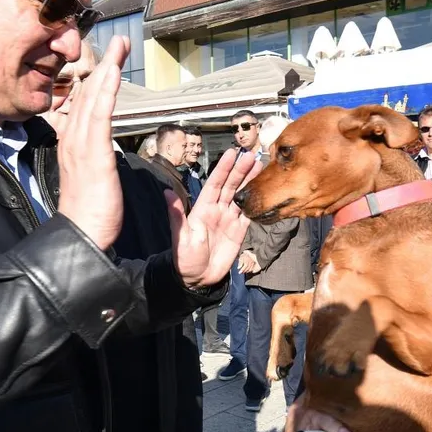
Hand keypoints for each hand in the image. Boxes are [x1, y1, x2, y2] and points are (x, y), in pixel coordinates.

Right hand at [55, 36, 128, 250]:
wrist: (82, 234)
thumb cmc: (91, 212)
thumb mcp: (93, 176)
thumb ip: (96, 157)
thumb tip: (103, 150)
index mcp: (74, 143)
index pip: (86, 104)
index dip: (98, 80)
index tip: (111, 60)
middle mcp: (73, 139)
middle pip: (88, 93)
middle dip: (104, 65)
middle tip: (119, 42)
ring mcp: (81, 145)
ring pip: (93, 99)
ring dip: (107, 70)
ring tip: (119, 48)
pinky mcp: (92, 154)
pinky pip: (98, 117)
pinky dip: (104, 93)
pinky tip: (112, 74)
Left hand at [165, 148, 259, 287]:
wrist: (198, 278)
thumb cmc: (185, 258)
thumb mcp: (181, 237)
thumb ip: (177, 215)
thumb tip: (167, 192)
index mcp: (203, 208)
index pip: (215, 183)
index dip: (223, 168)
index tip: (232, 153)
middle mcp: (217, 210)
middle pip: (231, 186)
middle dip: (241, 171)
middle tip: (252, 156)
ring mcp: (229, 220)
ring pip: (242, 196)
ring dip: (250, 182)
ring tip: (260, 167)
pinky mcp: (239, 231)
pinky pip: (249, 214)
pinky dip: (256, 203)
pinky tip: (264, 191)